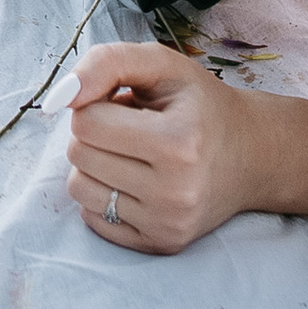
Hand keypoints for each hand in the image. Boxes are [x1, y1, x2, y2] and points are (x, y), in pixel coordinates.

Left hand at [65, 43, 261, 254]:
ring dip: (95, 164)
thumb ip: (106, 64)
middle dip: (95, 133)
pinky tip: (135, 180)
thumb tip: (57, 98)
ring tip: (133, 153)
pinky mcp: (161, 244)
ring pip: (79, 189)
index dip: (97, 103)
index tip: (124, 102)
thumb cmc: (200, 104)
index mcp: (179, 142)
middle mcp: (176, 191)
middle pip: (79, 155)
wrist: (251, 155)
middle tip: (131, 128)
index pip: (86, 122)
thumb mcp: (161, 65)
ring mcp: (169, 223)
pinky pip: (92, 218)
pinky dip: (103, 194)